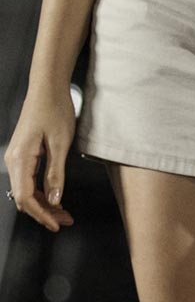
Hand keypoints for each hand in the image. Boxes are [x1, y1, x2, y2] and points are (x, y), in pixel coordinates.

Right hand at [4, 88, 75, 231]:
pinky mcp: (22, 152)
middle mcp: (13, 160)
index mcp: (20, 159)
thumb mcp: (61, 142)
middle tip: (65, 220)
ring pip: (26, 189)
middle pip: (24, 197)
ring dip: (44, 202)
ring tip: (63, 212)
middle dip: (44, 212)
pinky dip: (41, 190)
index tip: (57, 224)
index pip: (26, 198)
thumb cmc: (54, 108)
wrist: (48, 86)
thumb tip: (55, 200)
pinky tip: (54, 195)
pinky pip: (28, 179)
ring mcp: (16, 156)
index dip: (41, 214)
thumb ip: (56, 173)